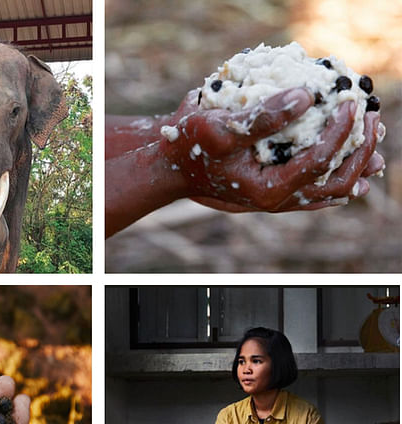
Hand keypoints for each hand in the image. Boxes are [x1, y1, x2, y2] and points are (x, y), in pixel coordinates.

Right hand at [162, 87, 382, 211]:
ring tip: (374, 145)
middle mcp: (276, 200)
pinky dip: (337, 181)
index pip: (319, 161)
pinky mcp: (275, 193)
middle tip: (372, 116)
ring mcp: (277, 200)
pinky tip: (352, 176)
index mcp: (266, 189)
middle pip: (335, 182)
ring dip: (356, 167)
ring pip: (330, 191)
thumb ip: (263, 117)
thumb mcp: (222, 128)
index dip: (340, 131)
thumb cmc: (192, 148)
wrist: (174, 169)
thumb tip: (306, 97)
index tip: (350, 102)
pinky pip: (315, 194)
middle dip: (359, 150)